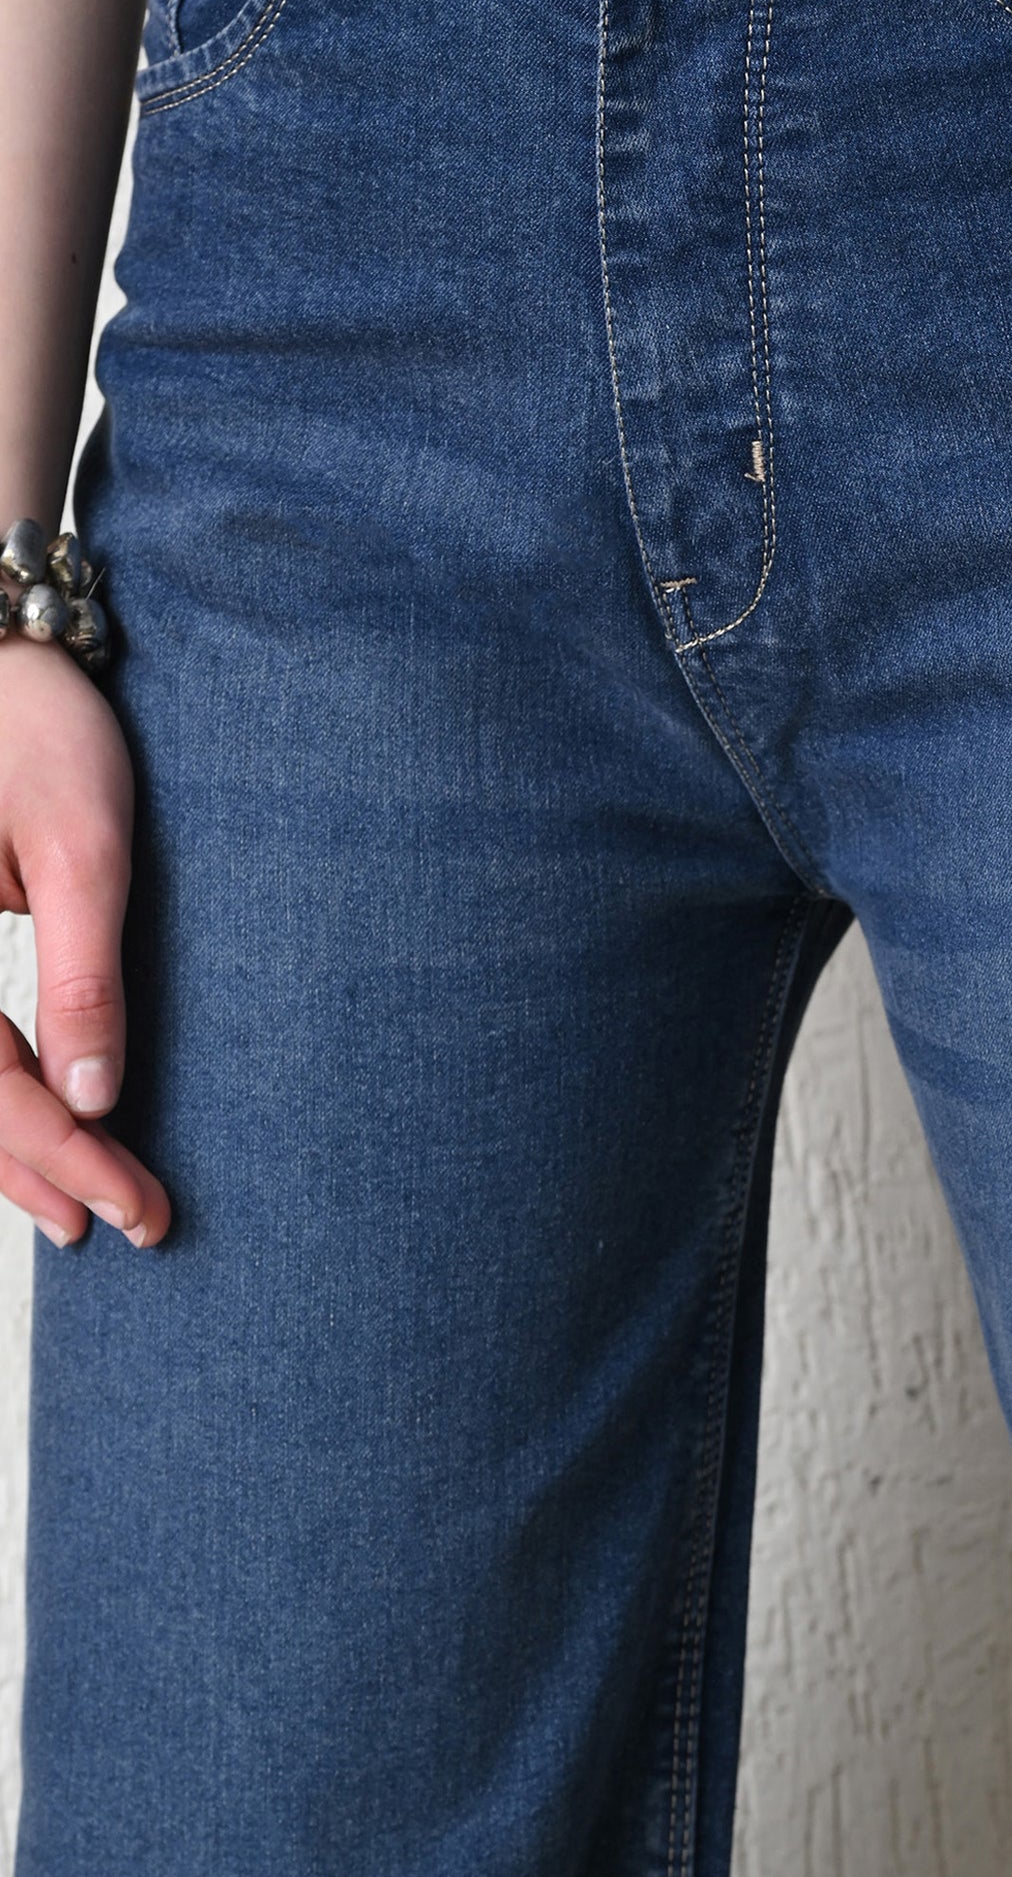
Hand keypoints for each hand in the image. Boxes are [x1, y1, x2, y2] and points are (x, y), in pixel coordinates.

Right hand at [0, 642, 168, 1245]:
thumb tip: (94, 1102)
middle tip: (128, 1223)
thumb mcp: (82, 846)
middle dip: (35, 1166)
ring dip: (2, 1148)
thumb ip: (85, 975)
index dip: (58, 1150)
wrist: (3, 653)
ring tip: (79, 1210)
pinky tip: (40, 1137)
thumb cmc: (42, 728)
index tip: (134, 1205)